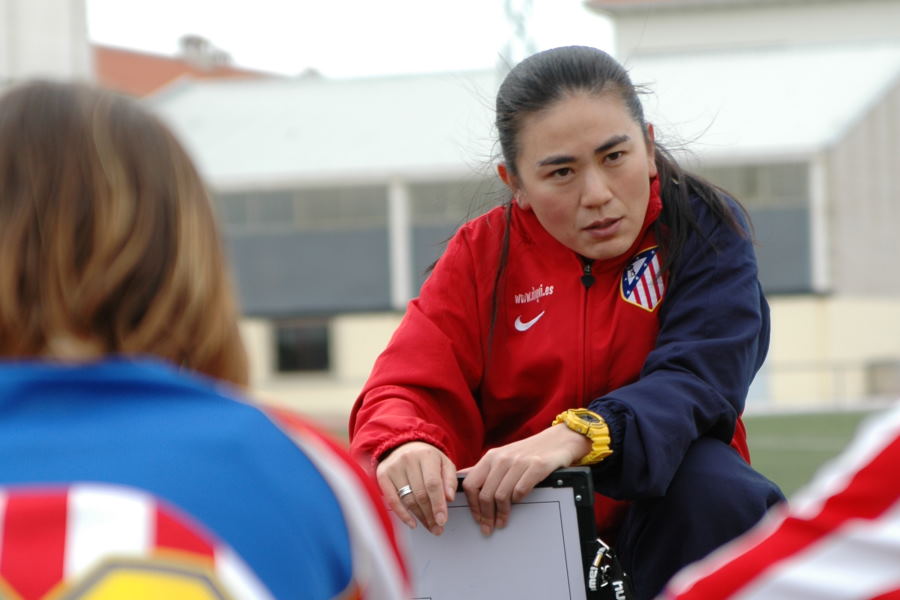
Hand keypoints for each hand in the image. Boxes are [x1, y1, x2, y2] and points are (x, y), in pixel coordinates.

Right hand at [376, 441, 456, 534]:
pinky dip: (402, 514)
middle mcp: (408, 459)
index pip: (433, 484)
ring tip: (429, 526)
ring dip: (419, 517)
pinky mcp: (382, 475)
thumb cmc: (427, 458)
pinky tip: (412, 523)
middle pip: (420, 494)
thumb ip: (450, 480)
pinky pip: (392, 500)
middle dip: (430, 514)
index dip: (438, 504)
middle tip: (438, 528)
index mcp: (426, 455)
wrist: (404, 445)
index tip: (442, 520)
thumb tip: (449, 498)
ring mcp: (394, 467)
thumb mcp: (444, 463)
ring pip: (407, 499)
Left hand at [461, 424, 590, 535]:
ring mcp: (519, 462)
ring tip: (502, 522)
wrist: (558, 440)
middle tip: (489, 528)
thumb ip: (484, 468)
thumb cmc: (528, 451)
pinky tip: (518, 503)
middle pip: (485, 494)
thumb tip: (461, 479)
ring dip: (501, 514)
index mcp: (491, 457)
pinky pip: (520, 491)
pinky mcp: (537, 466)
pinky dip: (518, 501)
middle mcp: (503, 458)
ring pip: (501, 495)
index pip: (470, 484)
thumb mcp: (503, 456)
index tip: (477, 518)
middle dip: (485, 515)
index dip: (472, 505)